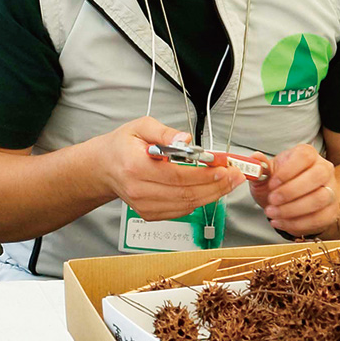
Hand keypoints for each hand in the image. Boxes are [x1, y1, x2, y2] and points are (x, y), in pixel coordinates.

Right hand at [99, 117, 244, 221]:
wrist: (104, 167)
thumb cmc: (122, 146)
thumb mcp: (140, 127)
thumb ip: (165, 131)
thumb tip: (186, 139)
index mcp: (135, 166)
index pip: (177, 175)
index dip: (204, 174)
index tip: (223, 167)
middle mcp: (139, 190)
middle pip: (186, 193)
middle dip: (216, 185)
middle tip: (235, 175)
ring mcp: (144, 206)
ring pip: (187, 204)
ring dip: (212, 194)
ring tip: (229, 182)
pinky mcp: (150, 214)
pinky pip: (181, 210)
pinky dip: (199, 201)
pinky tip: (211, 190)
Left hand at [248, 143, 338, 236]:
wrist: (290, 201)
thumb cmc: (279, 183)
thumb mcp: (267, 174)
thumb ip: (261, 167)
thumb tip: (256, 158)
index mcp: (308, 154)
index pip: (304, 156)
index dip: (287, 170)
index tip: (271, 183)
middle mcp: (324, 169)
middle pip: (317, 176)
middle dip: (291, 191)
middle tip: (271, 200)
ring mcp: (331, 190)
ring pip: (320, 199)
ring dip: (293, 209)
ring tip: (272, 213)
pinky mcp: (331, 211)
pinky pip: (319, 218)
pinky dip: (297, 223)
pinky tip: (280, 222)